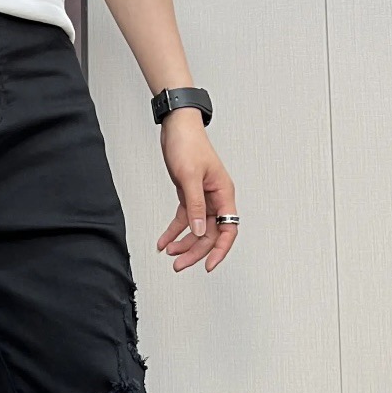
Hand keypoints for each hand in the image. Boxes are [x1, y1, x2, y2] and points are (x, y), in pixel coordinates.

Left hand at [156, 109, 237, 272]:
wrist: (176, 127)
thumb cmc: (188, 144)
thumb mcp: (190, 177)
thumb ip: (195, 206)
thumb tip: (199, 231)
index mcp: (224, 194)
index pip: (228, 230)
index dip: (220, 250)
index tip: (209, 265)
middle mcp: (216, 199)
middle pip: (209, 234)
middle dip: (194, 251)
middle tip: (178, 265)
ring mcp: (202, 199)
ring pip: (196, 230)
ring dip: (183, 244)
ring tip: (169, 254)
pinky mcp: (189, 196)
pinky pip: (183, 220)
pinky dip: (173, 232)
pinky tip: (163, 242)